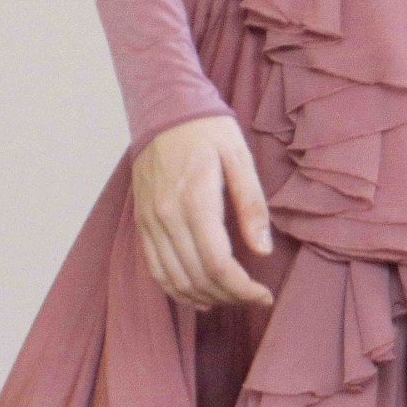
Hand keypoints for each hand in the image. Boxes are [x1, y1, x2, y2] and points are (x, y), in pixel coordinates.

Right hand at [132, 114, 275, 311]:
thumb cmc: (207, 129)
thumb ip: (252, 204)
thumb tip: (262, 250)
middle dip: (229, 296)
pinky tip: (198, 296)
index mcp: (195, 200)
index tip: (264, 296)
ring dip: (204, 297)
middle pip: (197, 278)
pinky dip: (176, 290)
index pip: (219, 264)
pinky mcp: (142, 223)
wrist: (163, 107)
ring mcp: (150, 222)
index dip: (244, 289)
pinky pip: (155, 269)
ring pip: (174, 280)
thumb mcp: (240, 157)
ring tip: (230, 299)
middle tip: (253, 297)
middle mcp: (167, 216)